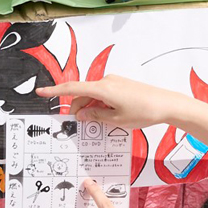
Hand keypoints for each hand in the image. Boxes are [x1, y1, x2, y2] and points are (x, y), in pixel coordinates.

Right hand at [37, 76, 186, 129]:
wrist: (166, 104)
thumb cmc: (143, 111)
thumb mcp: (116, 120)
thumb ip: (95, 117)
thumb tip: (81, 114)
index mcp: (102, 89)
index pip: (72, 88)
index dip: (54, 91)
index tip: (41, 92)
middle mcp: (106, 81)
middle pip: (82, 94)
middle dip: (78, 108)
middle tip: (79, 126)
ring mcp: (114, 82)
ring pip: (93, 95)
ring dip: (90, 108)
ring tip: (98, 124)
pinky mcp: (121, 85)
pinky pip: (103, 94)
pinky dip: (99, 104)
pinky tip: (107, 117)